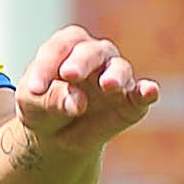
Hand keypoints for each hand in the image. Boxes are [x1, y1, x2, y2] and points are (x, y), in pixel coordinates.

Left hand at [14, 26, 158, 155]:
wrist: (54, 137)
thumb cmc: (41, 108)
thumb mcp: (33, 104)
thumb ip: (51, 99)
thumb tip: (77, 102)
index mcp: (68, 47)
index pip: (60, 48)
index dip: (47, 66)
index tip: (34, 89)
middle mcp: (96, 55)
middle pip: (92, 51)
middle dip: (81, 62)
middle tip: (69, 74)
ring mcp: (115, 77)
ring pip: (119, 69)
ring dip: (114, 76)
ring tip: (107, 85)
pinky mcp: (131, 102)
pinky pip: (141, 94)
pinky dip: (146, 92)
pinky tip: (149, 91)